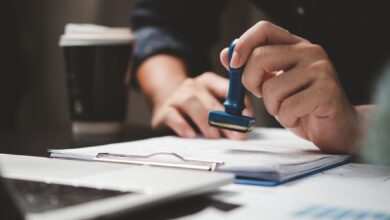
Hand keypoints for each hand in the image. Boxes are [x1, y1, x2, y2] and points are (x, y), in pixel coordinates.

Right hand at [151, 72, 252, 139]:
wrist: (166, 107)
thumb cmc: (196, 110)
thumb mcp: (213, 106)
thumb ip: (228, 112)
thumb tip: (245, 125)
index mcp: (209, 81)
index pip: (228, 89)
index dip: (240, 103)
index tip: (248, 118)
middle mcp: (192, 86)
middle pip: (210, 100)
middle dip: (225, 119)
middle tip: (234, 134)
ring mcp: (177, 96)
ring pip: (191, 103)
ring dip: (205, 121)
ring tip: (214, 136)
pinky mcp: (164, 110)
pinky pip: (172, 115)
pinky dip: (182, 125)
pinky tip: (191, 135)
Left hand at [221, 21, 358, 152]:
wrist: (336, 127)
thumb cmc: (302, 105)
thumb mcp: (272, 84)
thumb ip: (252, 68)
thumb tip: (226, 55)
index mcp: (296, 46)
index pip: (264, 29)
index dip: (243, 44)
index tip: (234, 64)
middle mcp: (310, 52)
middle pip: (261, 57)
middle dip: (252, 82)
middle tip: (262, 94)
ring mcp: (321, 71)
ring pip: (272, 87)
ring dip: (273, 106)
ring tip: (288, 108)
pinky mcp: (326, 92)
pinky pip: (287, 107)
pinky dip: (287, 118)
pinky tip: (299, 117)